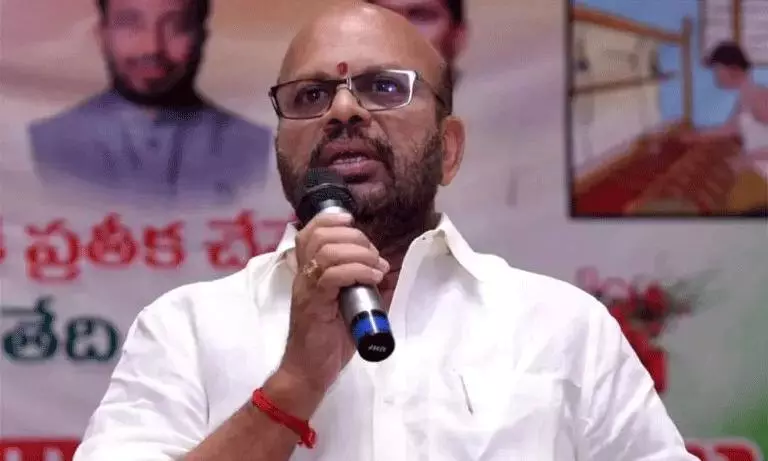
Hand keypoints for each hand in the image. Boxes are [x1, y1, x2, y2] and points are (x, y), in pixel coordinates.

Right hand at [277, 213, 388, 397]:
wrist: (310, 372)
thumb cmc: (329, 342)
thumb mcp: (352, 309)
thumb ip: (368, 288)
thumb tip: (393, 273)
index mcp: (309, 272)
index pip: (309, 232)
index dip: (330, 220)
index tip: (352, 222)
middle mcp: (303, 275)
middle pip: (321, 236)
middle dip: (355, 237)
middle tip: (374, 256)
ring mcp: (306, 288)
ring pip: (327, 251)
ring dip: (359, 253)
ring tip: (376, 267)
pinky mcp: (313, 303)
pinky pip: (332, 275)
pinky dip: (357, 270)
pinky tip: (372, 278)